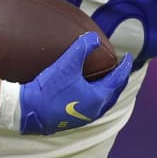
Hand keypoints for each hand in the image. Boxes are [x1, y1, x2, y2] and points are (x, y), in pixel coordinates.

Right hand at [18, 32, 132, 134]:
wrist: (28, 111)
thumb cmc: (49, 89)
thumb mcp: (67, 64)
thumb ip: (82, 48)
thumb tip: (94, 37)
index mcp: (98, 97)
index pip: (117, 80)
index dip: (124, 67)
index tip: (128, 57)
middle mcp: (94, 110)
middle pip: (113, 93)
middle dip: (119, 80)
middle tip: (121, 68)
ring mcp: (84, 118)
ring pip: (104, 102)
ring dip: (108, 90)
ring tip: (108, 79)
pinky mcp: (73, 121)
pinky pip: (93, 107)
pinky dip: (97, 97)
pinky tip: (89, 92)